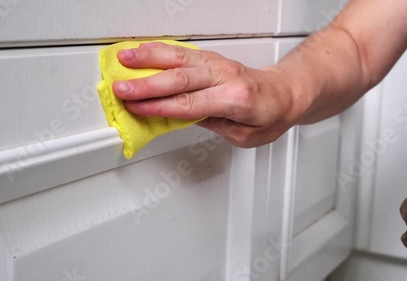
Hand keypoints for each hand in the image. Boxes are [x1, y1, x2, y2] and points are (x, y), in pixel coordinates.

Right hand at [112, 42, 308, 147]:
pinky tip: (143, 50)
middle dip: (147, 84)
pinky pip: (183, 52)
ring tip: (124, 58)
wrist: (285, 92)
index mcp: (236, 98)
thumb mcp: (244, 135)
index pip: (189, 104)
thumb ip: (211, 124)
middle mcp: (226, 76)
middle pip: (180, 79)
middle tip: (121, 88)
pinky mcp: (212, 58)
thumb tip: (179, 117)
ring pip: (179, 58)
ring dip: (149, 57)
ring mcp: (218, 64)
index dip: (160, 107)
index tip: (137, 109)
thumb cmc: (268, 116)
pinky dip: (160, 50)